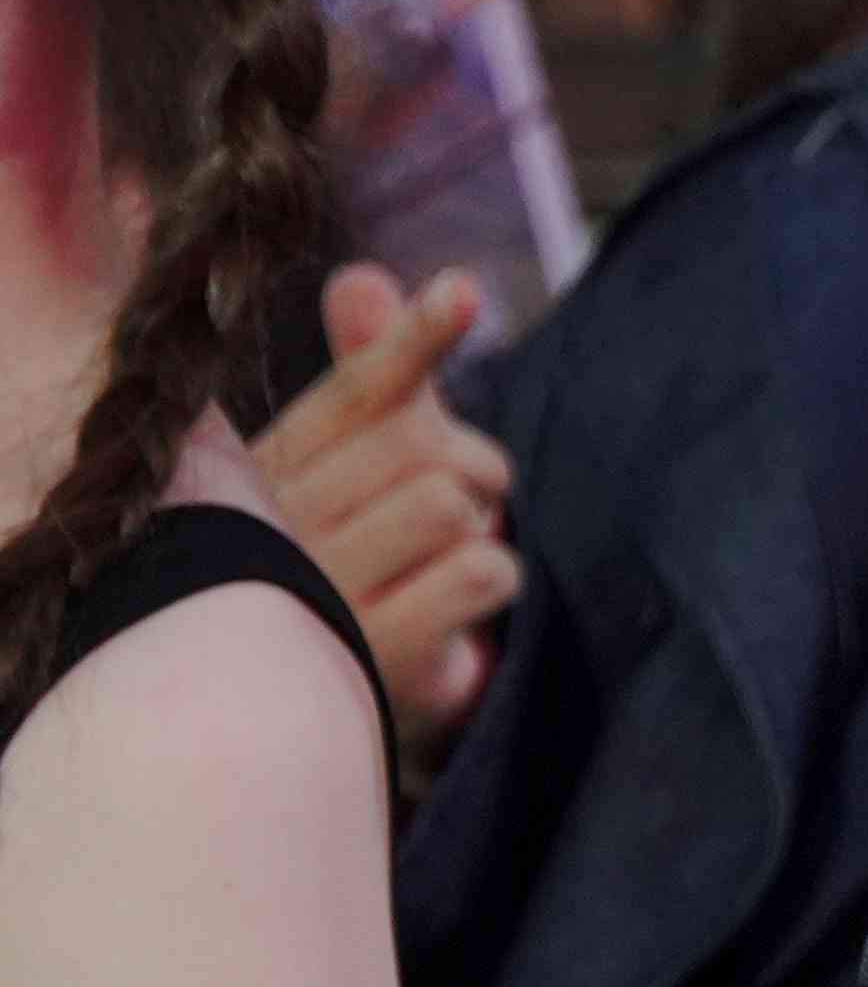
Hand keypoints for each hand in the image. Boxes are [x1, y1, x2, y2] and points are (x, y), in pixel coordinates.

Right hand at [252, 268, 508, 742]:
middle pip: (420, 444)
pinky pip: (482, 569)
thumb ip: (365, 378)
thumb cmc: (330, 568)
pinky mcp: (372, 655)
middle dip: (468, 466)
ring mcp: (313, 595)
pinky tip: (447, 602)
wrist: (298, 709)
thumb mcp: (337, 470)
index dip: (409, 342)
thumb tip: (362, 277)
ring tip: (431, 564)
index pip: (350, 396)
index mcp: (259, 473)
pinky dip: (488, 577)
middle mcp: (269, 529)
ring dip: (474, 526)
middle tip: (455, 506)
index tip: (463, 292)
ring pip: (449, 500)